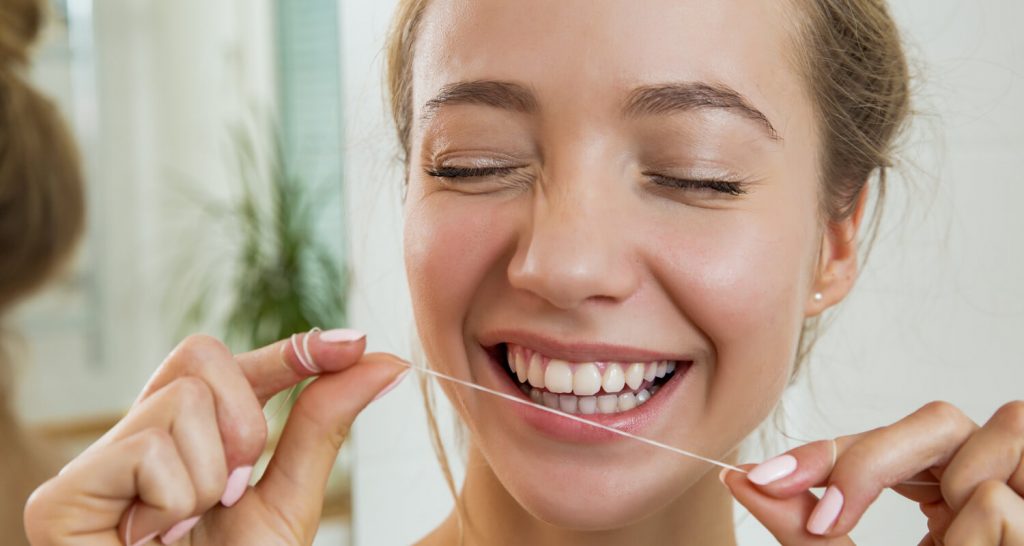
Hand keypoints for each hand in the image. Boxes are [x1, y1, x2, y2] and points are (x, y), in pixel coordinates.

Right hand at [23, 330, 408, 544]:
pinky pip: (147, 448)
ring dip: (210, 478)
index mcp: (187, 440)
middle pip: (200, 358)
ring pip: (180, 401)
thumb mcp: (289, 499)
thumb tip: (386, 360)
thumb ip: (323, 425)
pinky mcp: (61, 498)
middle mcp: (138, 441)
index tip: (351, 344)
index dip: (290, 350)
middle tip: (232, 492)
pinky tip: (153, 540)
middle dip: (243, 422)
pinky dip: (174, 502)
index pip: (232, 366)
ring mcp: (96, 467)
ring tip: (187, 530)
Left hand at [720, 401, 1023, 544]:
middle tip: (826, 517)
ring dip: (954, 493)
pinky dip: (975, 534)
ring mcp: (1023, 498)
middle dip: (871, 459)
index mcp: (944, 496)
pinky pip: (995, 499)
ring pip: (991, 433)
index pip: (884, 441)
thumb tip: (739, 480)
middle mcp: (986, 489)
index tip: (760, 479)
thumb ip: (805, 530)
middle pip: (940, 419)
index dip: (823, 453)